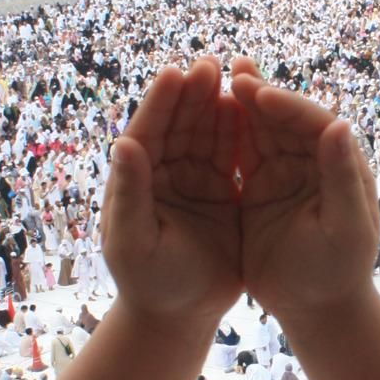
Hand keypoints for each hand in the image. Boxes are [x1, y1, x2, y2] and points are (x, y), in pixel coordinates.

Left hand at [101, 59, 241, 323]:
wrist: (180, 315)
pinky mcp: (220, 194)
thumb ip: (130, 192)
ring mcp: (192, 181)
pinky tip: (256, 113)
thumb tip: (123, 143)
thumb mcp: (134, 240)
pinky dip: (241, 133)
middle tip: (210, 64)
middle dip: (193, 94)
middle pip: (178, 124)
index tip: (176, 73)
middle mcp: (163, 174)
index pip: (147, 132)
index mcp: (137, 180)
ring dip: (219, 106)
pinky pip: (231, 155)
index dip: (161, 103)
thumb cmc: (149, 282)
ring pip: (206, 134)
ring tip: (236, 79)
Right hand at [231, 58, 379, 318]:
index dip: (285, 104)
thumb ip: (343, 177)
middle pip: (284, 117)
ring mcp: (285, 172)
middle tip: (232, 72)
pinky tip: (201, 114)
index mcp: (339, 165)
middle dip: (258, 93)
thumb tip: (340, 124)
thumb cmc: (338, 272)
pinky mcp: (260, 188)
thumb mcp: (345, 228)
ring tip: (213, 78)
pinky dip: (224, 131)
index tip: (255, 91)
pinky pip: (240, 151)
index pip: (312, 123)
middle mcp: (313, 161)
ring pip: (260, 128)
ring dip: (239, 104)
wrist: (318, 308)